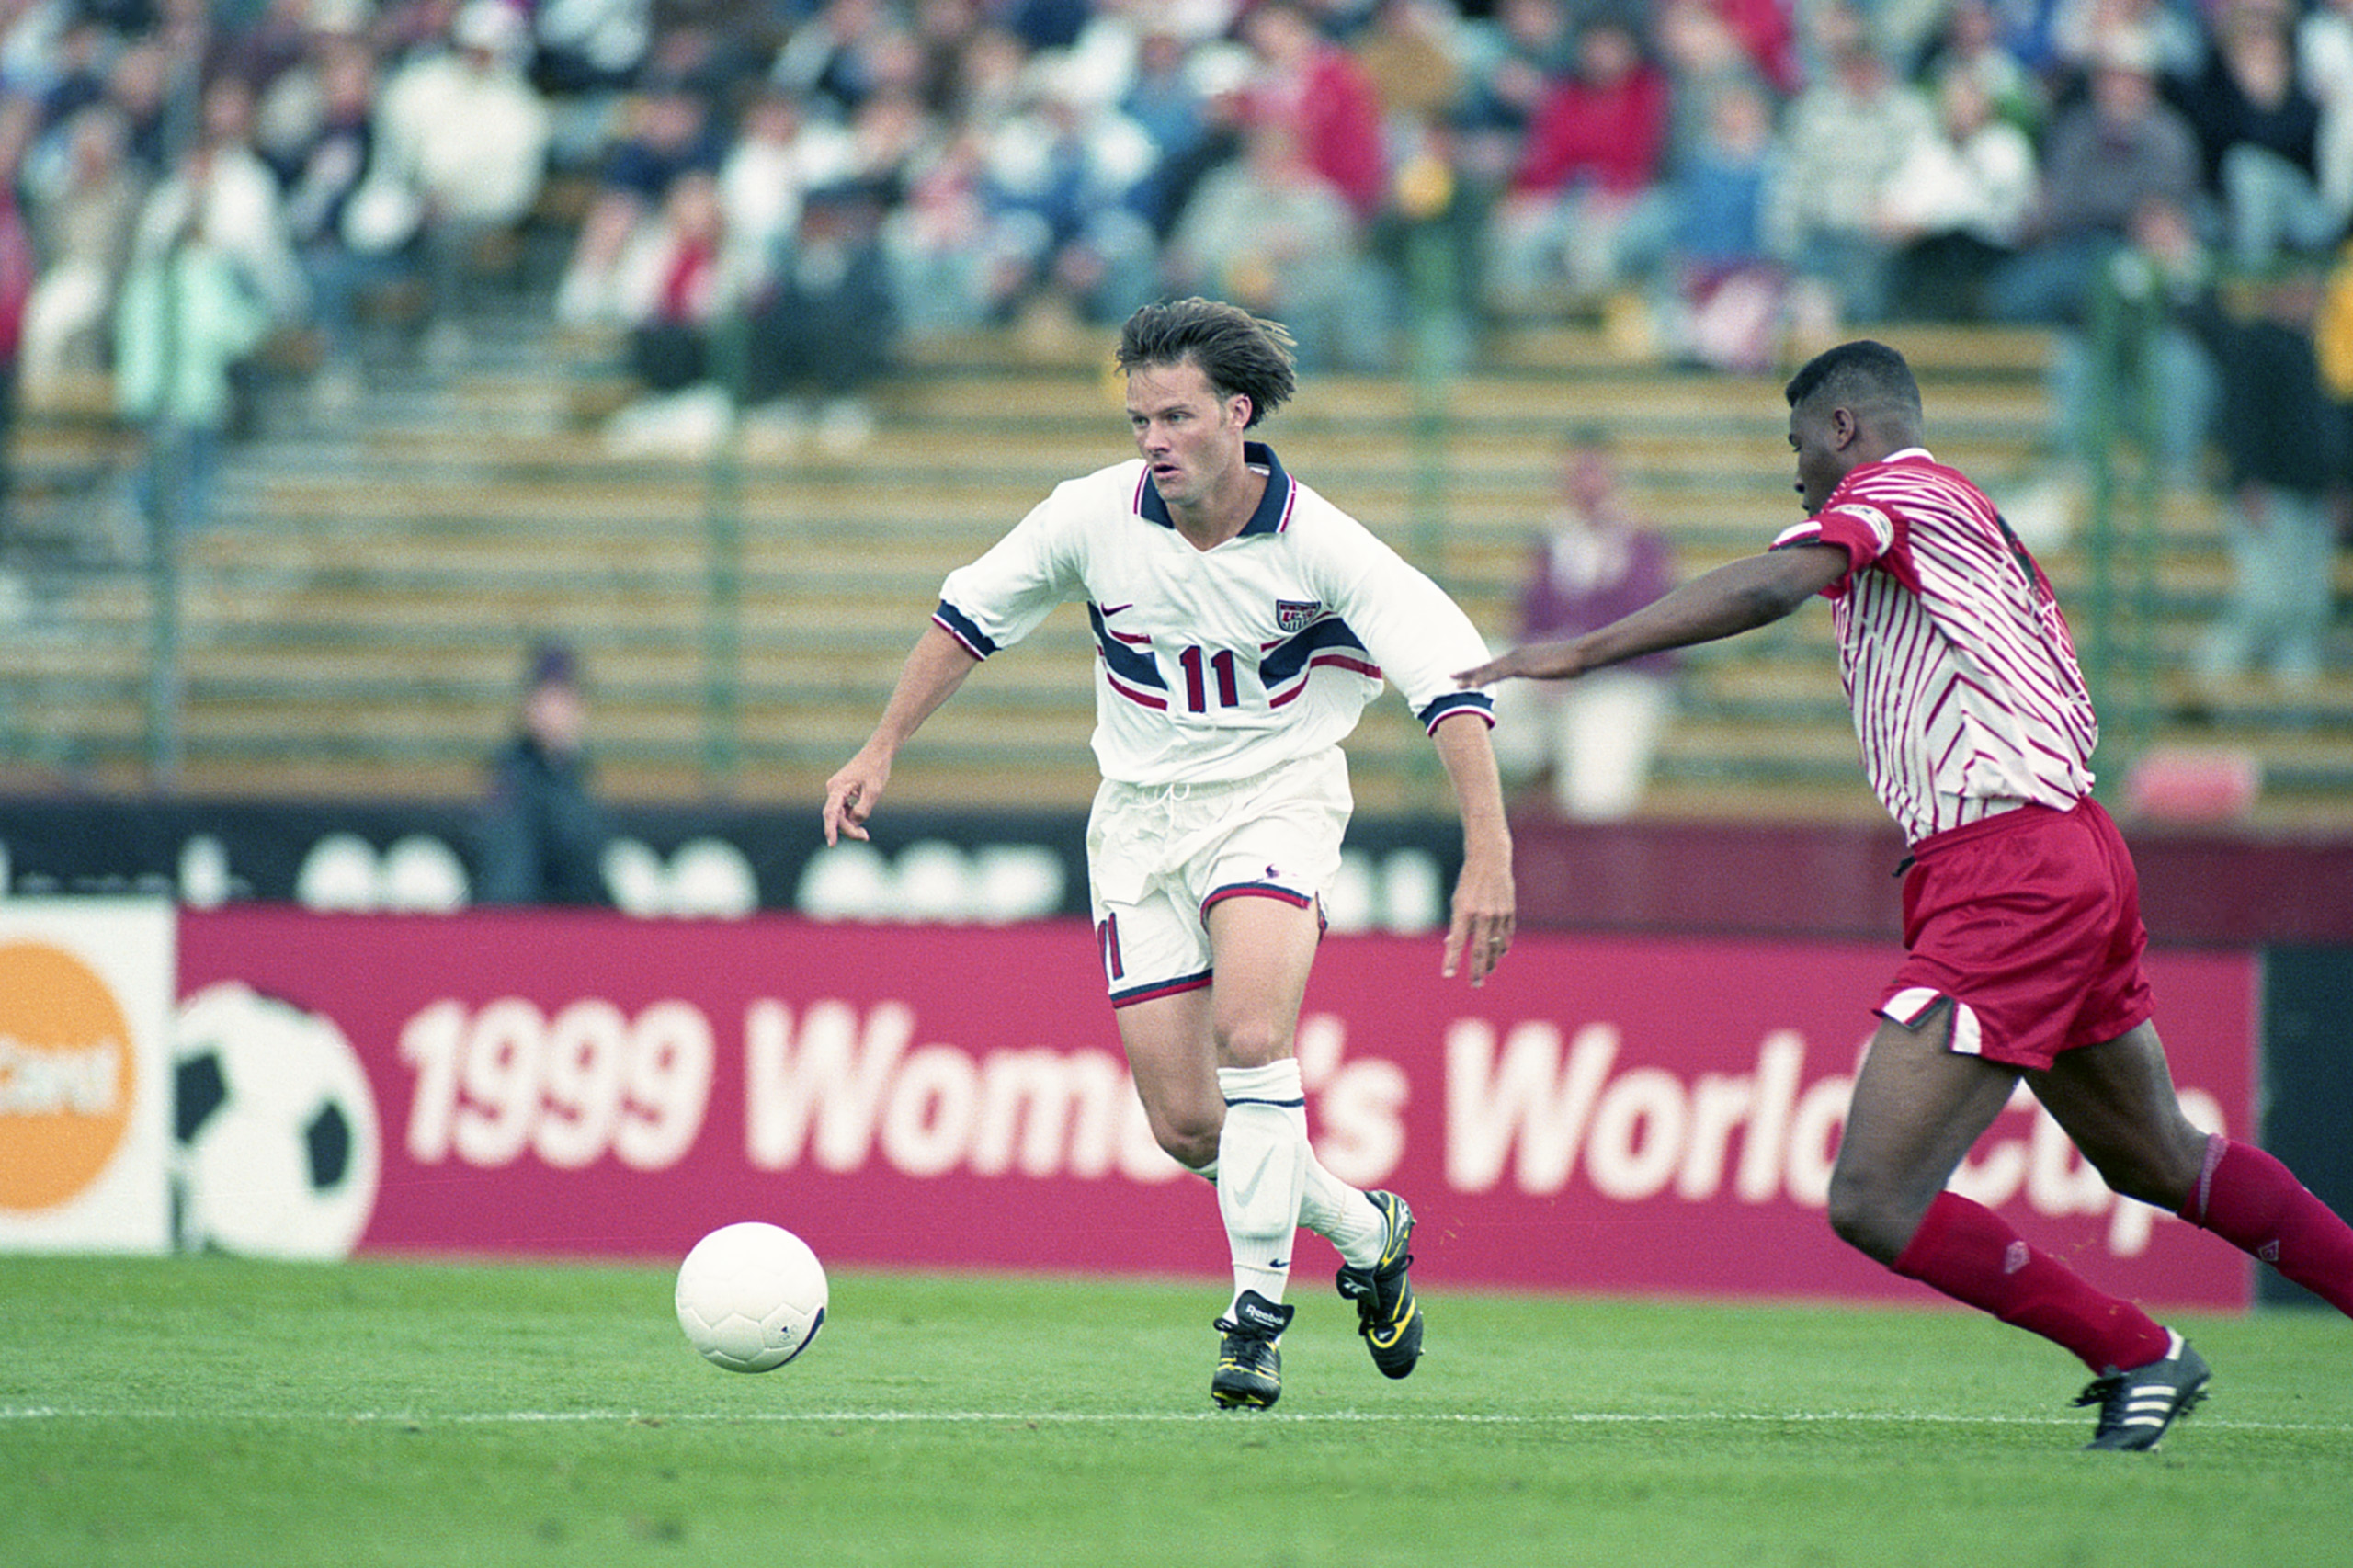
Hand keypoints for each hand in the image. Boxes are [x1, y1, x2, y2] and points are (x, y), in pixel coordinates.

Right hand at [821, 750, 889, 844]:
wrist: (878, 751)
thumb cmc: (876, 768)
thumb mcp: (874, 791)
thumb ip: (863, 810)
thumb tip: (854, 823)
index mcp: (838, 788)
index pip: (831, 813)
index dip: (831, 830)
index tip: (832, 844)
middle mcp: (833, 789)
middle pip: (836, 817)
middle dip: (849, 829)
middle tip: (866, 837)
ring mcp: (836, 791)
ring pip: (840, 815)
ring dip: (851, 824)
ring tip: (865, 832)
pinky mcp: (842, 792)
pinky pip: (844, 810)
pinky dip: (852, 816)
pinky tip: (864, 812)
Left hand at [1440, 850, 1514, 988]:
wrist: (1491, 860)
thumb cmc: (1468, 882)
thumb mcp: (1457, 901)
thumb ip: (1457, 924)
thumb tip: (1453, 945)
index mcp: (1465, 910)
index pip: (1458, 941)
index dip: (1452, 959)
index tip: (1448, 975)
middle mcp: (1483, 914)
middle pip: (1481, 950)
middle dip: (1477, 970)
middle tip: (1475, 984)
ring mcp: (1499, 914)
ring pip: (1496, 946)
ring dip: (1491, 961)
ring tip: (1486, 972)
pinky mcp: (1510, 912)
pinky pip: (1506, 936)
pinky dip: (1502, 947)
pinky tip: (1499, 954)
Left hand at [1454, 639, 1585, 688]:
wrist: (1580, 653)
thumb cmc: (1572, 661)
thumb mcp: (1554, 667)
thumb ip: (1545, 668)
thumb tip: (1547, 670)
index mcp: (1522, 655)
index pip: (1496, 664)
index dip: (1480, 670)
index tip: (1467, 675)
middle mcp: (1516, 655)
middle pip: (1488, 665)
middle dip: (1468, 672)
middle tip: (1450, 677)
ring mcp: (1518, 659)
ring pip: (1489, 670)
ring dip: (1471, 677)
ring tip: (1454, 684)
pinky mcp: (1522, 666)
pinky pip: (1498, 675)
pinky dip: (1483, 680)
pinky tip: (1472, 686)